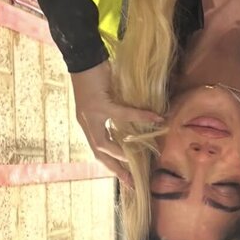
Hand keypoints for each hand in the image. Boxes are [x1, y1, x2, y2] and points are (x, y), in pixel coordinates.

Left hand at [71, 62, 162, 186]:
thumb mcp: (103, 99)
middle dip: (116, 168)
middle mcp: (86, 123)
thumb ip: (112, 113)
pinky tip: (155, 118)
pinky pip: (122, 114)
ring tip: (137, 160)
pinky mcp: (99, 104)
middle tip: (131, 181)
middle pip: (100, 153)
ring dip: (122, 152)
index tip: (126, 179)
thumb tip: (132, 123)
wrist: (85, 58)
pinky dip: (139, 117)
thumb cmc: (95, 75)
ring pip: (105, 142)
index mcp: (87, 123)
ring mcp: (90, 115)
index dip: (111, 165)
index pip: (98, 151)